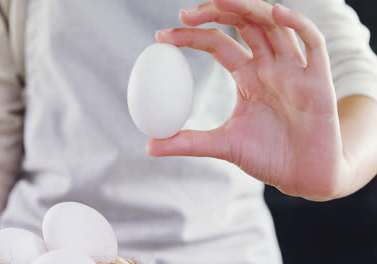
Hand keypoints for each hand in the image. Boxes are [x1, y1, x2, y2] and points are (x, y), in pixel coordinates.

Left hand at [147, 0, 349, 200]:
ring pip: (275, 24)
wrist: (305, 176)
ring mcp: (295, 70)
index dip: (192, 36)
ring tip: (219, 1)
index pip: (218, 43)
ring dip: (249, 8)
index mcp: (248, 76)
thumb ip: (189, 142)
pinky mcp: (319, 80)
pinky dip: (296, 24)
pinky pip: (312, 42)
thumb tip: (149, 146)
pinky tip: (275, 13)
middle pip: (245, 23)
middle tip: (183, 14)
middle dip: (216, 11)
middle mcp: (270, 66)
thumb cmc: (268, 157)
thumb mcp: (224, 146)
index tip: (162, 36)